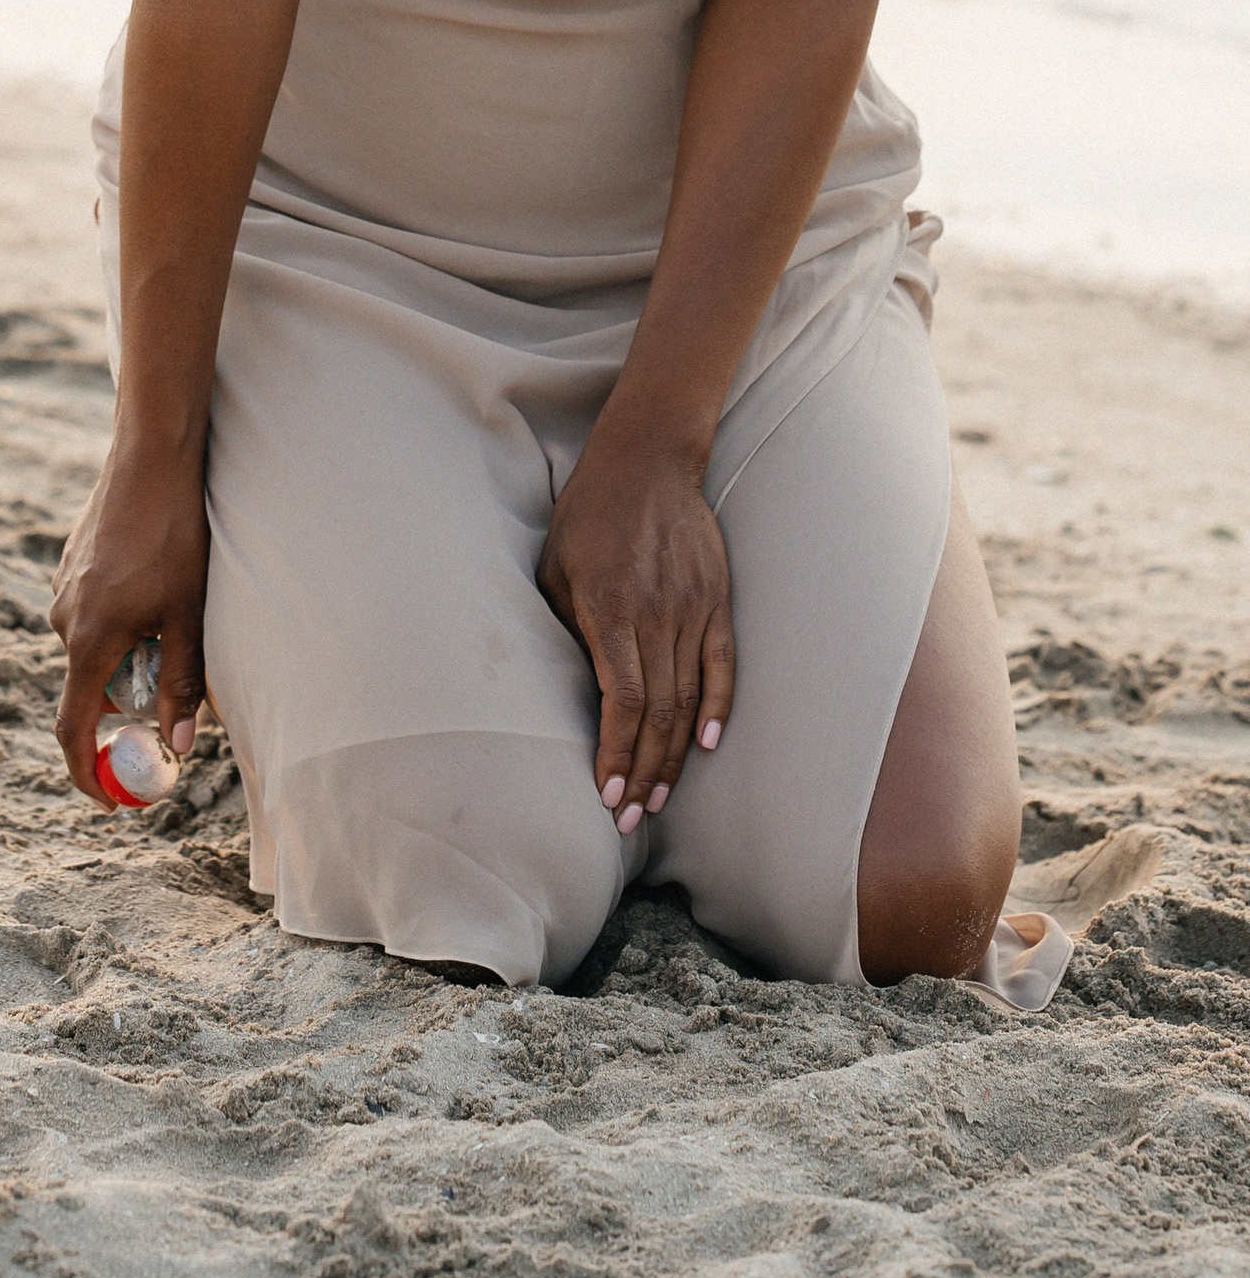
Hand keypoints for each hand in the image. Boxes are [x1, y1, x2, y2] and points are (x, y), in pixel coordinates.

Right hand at [49, 446, 208, 801]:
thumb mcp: (188, 614)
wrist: (150, 456)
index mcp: (88, 638)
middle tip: (177, 678)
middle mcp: (63, 618)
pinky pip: (92, 615)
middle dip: (131, 697)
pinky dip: (122, 621)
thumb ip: (182, 683)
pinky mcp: (70, 566)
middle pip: (93, 686)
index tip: (110, 800)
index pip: (74, 726)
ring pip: (95, 648)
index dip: (87, 771)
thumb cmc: (175, 534)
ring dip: (130, 652)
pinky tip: (153, 578)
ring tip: (173, 608)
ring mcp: (63, 588)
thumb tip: (180, 747)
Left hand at [537, 424, 736, 834]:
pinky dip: (717, 708)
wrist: (646, 460)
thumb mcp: (554, 566)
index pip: (620, 701)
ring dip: (674, 755)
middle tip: (631, 817)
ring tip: (659, 796)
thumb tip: (577, 688)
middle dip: (644, 772)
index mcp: (609, 608)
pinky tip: (708, 744)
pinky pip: (722, 666)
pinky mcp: (717, 600)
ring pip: (688, 699)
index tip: (607, 794)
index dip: (617, 754)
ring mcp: (692, 608)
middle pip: (657, 713)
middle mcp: (656, 614)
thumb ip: (567, 626)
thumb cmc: (587, 514)